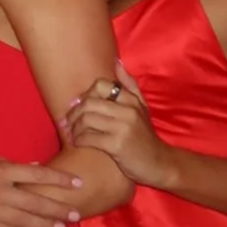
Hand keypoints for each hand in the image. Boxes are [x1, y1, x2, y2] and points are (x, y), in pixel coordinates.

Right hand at [0, 152, 81, 226]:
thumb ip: (6, 164)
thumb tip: (32, 168)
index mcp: (0, 170)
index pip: (38, 174)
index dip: (60, 179)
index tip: (77, 183)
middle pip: (36, 201)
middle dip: (58, 209)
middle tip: (75, 214)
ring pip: (24, 220)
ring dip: (45, 225)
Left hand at [60, 61, 172, 187]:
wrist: (159, 163)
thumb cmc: (145, 135)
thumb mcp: (142, 108)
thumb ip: (130, 85)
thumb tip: (116, 62)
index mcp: (132, 100)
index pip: (100, 85)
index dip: (85, 94)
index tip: (79, 105)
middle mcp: (128, 110)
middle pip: (89, 103)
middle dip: (73, 113)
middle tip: (67, 122)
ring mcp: (123, 128)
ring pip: (86, 119)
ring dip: (73, 128)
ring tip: (72, 133)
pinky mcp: (116, 145)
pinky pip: (88, 138)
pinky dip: (78, 140)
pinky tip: (78, 143)